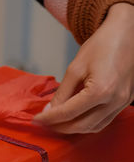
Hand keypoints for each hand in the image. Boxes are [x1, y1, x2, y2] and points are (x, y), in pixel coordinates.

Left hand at [34, 3, 133, 133]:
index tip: (36, 120)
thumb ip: (62, 92)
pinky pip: (104, 120)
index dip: (49, 118)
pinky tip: (74, 118)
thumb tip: (49, 110)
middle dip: (59, 127)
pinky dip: (87, 123)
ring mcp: (123, 103)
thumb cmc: (102, 45)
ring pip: (94, 127)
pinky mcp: (126, 101)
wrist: (127, 34)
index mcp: (101, 91)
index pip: (68, 113)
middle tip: (44, 123)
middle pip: (81, 125)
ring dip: (73, 128)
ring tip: (56, 122)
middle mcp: (114, 101)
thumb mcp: (75, 68)